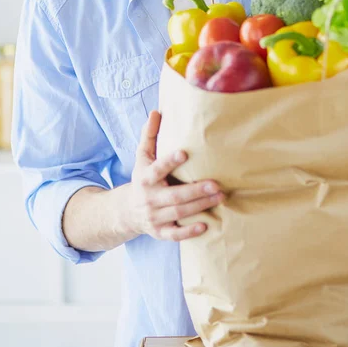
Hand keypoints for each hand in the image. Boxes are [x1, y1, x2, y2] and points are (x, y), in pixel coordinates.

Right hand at [127, 110, 223, 240]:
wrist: (126, 211)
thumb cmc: (142, 178)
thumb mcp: (142, 157)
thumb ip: (149, 135)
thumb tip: (156, 112)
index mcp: (145, 178)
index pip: (157, 169)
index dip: (169, 162)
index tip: (184, 153)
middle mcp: (149, 198)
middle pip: (174, 196)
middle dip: (195, 191)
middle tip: (217, 184)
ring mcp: (154, 216)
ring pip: (178, 213)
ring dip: (200, 206)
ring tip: (220, 198)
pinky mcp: (160, 232)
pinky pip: (174, 235)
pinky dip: (188, 232)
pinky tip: (205, 226)